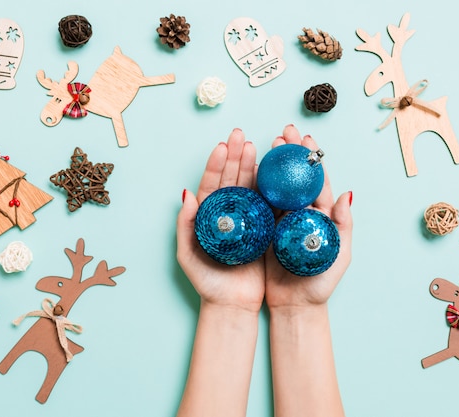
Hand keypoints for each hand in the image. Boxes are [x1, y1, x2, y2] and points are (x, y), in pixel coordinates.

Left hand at [176, 128, 264, 312]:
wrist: (233, 306)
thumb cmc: (207, 283)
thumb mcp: (188, 255)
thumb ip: (186, 226)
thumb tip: (187, 194)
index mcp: (209, 216)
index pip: (212, 184)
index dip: (216, 164)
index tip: (221, 146)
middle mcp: (228, 214)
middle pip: (232, 179)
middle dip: (235, 156)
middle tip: (240, 135)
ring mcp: (247, 221)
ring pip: (250, 187)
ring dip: (253, 166)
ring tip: (256, 145)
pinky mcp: (264, 230)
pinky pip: (268, 204)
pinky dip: (270, 187)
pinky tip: (273, 170)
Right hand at [264, 125, 352, 309]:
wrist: (293, 308)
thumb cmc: (319, 284)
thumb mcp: (339, 256)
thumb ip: (343, 226)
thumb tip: (347, 193)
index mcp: (321, 216)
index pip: (315, 182)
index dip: (310, 159)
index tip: (304, 139)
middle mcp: (300, 214)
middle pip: (294, 178)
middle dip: (289, 153)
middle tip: (283, 131)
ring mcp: (281, 221)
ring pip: (275, 187)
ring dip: (271, 164)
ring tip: (265, 143)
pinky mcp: (264, 231)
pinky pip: (259, 205)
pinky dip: (255, 187)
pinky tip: (250, 170)